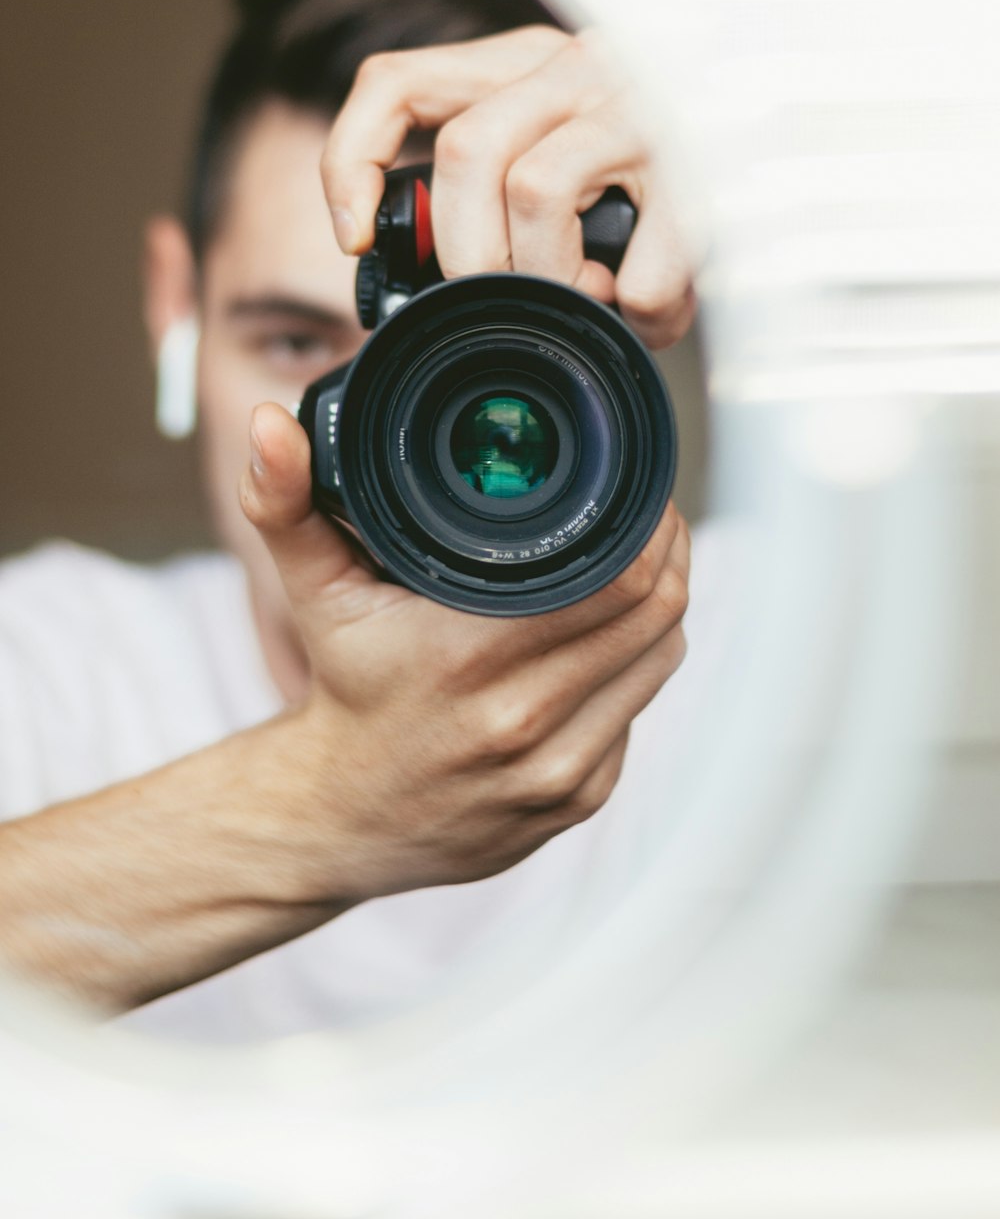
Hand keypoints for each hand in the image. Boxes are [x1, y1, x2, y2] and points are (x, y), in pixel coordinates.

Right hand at [240, 402, 688, 901]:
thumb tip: (267, 424)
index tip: (638, 489)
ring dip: (662, 607)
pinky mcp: (578, 800)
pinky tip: (608, 641)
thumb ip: (285, 501)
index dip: (645, 525)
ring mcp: (556, 769)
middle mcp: (521, 720)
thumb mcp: (312, 591)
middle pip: (652, 615)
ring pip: (657, 661)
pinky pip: (638, 712)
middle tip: (650, 515)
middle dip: (666, 554)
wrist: (342, 816)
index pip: (614, 580)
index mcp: (468, 658)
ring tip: (641, 567)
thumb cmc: (344, 689)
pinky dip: (634, 669)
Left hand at [320, 26, 695, 349]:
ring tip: (580, 296)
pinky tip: (646, 305)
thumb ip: (490, 189)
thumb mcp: (562, 151)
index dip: (356, 161)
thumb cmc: (659, 170)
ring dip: (543, 271)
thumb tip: (419, 270)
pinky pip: (637, 259)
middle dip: (464, 253)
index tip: (356, 236)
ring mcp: (641, 107)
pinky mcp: (699, 164)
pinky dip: (634, 306)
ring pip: (535, 188)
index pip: (399, 82)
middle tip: (495, 296)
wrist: (790, 132)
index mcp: (524, 64)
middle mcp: (577, 66)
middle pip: (466, 152)